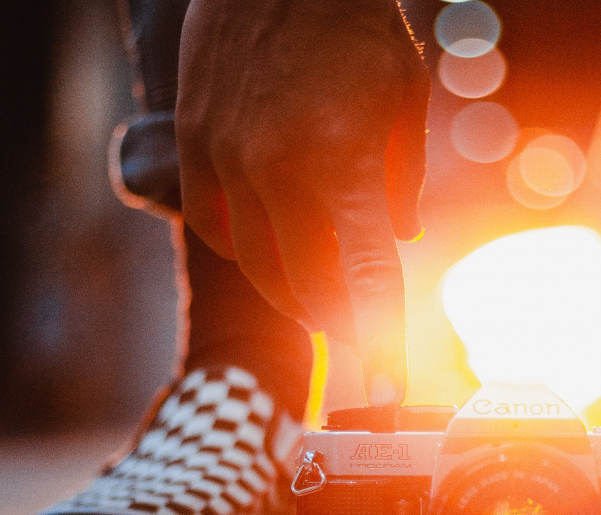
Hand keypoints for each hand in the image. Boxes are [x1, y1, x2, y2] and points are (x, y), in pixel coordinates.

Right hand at [177, 0, 428, 405]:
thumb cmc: (353, 27)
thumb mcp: (405, 98)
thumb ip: (400, 182)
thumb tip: (397, 243)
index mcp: (338, 163)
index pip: (364, 280)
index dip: (380, 343)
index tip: (389, 391)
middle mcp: (273, 173)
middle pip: (308, 289)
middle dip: (341, 325)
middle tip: (365, 340)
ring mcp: (224, 162)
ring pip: (259, 267)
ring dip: (298, 295)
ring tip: (327, 303)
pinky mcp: (195, 148)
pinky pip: (219, 229)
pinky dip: (253, 254)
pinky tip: (279, 253)